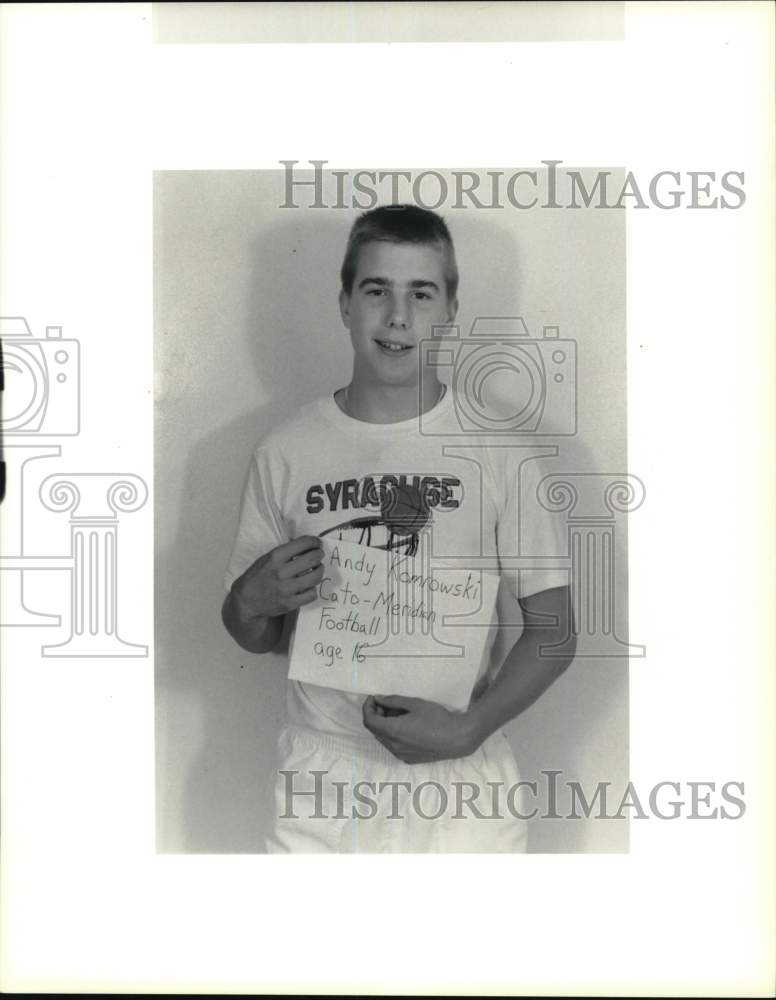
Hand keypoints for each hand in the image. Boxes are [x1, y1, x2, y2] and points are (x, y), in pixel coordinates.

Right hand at [231, 535, 323, 621]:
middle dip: (319, 554)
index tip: (317, 543)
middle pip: (312, 559)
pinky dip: (313, 589)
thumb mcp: (267, 557)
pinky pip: (312, 594)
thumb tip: (307, 544)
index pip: (303, 543)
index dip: (314, 541)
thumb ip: (286, 551)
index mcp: (275, 557)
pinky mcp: (289, 603)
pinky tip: (308, 586)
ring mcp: (286, 589)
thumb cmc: (258, 575)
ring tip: (317, 569)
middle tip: (319, 555)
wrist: (247, 599)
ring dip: (319, 570)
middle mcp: (281, 572)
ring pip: (315, 576)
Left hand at [362, 694, 482, 763]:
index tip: (374, 698)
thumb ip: (393, 701)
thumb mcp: (414, 704)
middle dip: (375, 715)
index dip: (367, 707)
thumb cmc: (437, 718)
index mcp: (393, 731)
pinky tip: (405, 726)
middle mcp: (393, 746)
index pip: (369, 720)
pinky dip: (391, 735)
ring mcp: (400, 755)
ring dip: (383, 726)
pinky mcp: (408, 759)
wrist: (456, 739)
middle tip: (386, 704)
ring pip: (383, 739)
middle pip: (374, 730)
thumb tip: (377, 699)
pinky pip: (392, 746)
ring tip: (397, 714)